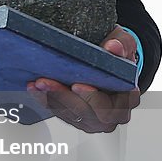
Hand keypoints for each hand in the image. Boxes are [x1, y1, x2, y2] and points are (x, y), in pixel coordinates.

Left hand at [26, 25, 140, 133]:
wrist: (107, 57)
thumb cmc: (117, 54)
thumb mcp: (124, 42)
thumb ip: (122, 44)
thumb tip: (113, 47)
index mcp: (126, 99)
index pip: (110, 106)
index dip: (92, 98)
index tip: (76, 85)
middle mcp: (111, 114)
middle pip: (87, 114)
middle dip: (65, 98)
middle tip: (48, 82)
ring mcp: (92, 118)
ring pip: (70, 115)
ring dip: (51, 99)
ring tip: (38, 83)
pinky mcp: (75, 116)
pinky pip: (59, 112)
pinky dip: (45, 99)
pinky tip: (35, 87)